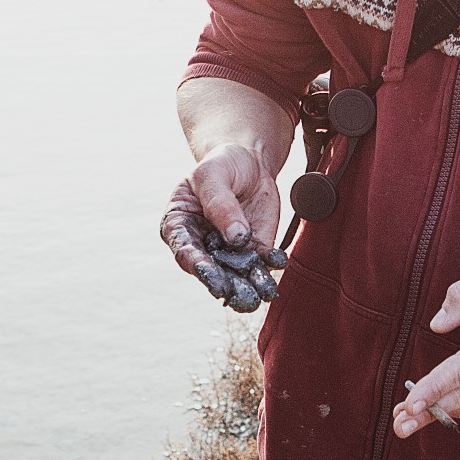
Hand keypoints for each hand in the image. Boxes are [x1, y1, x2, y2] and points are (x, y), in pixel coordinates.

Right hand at [162, 147, 283, 312]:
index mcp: (179, 225)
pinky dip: (271, 265)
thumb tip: (236, 238)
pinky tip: (280, 261)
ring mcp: (227, 250)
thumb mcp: (213, 175)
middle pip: (211, 270)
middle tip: (239, 296)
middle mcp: (201, 244)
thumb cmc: (221, 164)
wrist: (250, 162)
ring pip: (236, 273)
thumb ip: (220, 204)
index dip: (197, 265)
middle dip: (226, 284)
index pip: (184, 250)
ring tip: (263, 294)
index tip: (213, 277)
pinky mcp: (253, 249)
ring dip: (250, 286)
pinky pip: (262, 262)